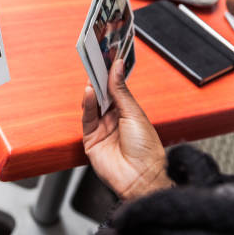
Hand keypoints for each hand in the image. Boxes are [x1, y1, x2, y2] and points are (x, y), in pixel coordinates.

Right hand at [82, 59, 173, 200]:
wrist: (141, 177)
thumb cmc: (146, 149)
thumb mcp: (134, 113)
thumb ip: (120, 90)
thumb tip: (116, 67)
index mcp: (128, 112)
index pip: (116, 88)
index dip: (112, 73)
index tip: (108, 57)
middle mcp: (114, 119)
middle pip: (103, 94)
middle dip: (99, 78)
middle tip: (96, 60)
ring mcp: (102, 129)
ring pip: (93, 104)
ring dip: (92, 89)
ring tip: (92, 73)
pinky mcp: (91, 139)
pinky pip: (87, 118)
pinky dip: (87, 104)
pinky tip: (89, 92)